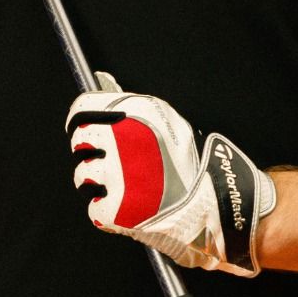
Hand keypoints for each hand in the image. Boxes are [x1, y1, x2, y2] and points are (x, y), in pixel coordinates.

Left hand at [66, 77, 276, 276]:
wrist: (217, 204)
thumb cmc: (192, 164)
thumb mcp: (167, 121)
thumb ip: (131, 108)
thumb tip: (103, 85)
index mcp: (134, 113)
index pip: (82, 109)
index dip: (81, 121)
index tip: (85, 130)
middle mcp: (121, 140)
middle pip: (80, 142)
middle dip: (93, 152)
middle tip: (116, 164)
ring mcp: (116, 175)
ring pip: (83, 175)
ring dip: (98, 182)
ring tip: (127, 187)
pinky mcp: (115, 208)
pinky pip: (94, 207)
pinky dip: (107, 211)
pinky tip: (129, 207)